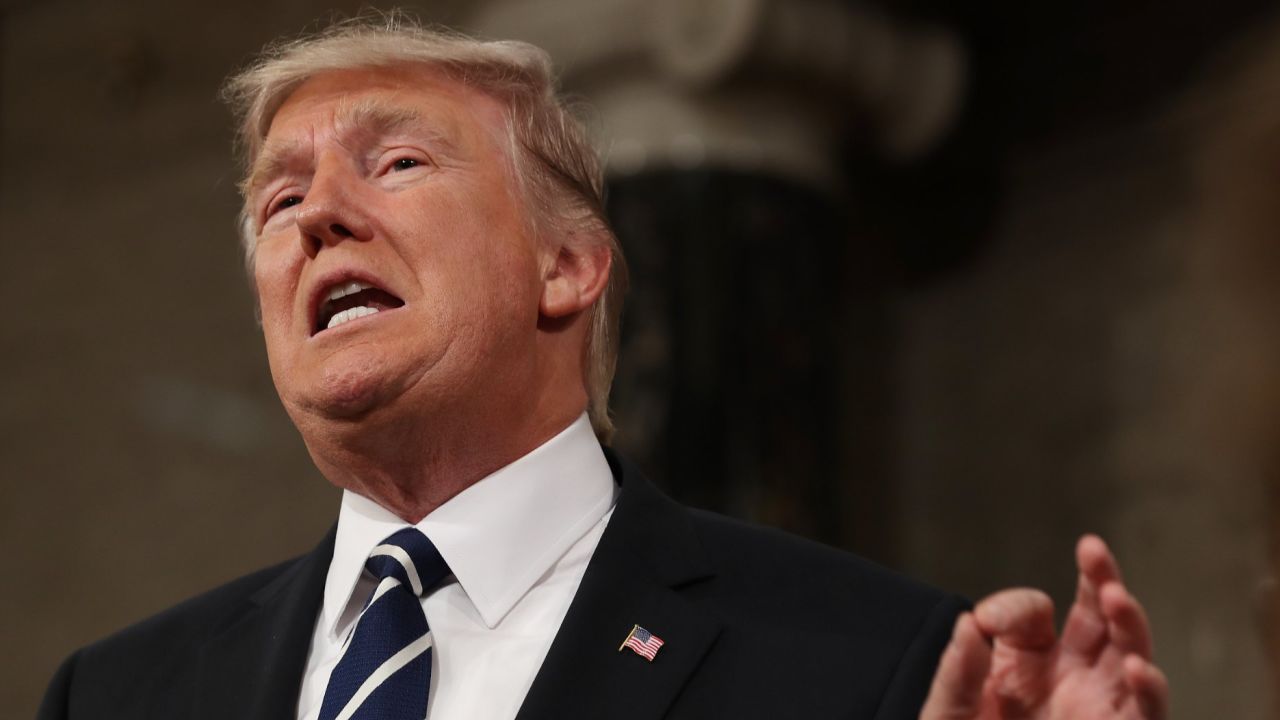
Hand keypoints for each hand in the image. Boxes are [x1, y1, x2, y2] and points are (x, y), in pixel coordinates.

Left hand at [919, 535, 1167, 719]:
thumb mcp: (945, 712)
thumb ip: (957, 670)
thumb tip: (971, 621)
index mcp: (1026, 659)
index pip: (1034, 612)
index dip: (1017, 607)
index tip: (988, 622)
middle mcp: (1070, 678)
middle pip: (1100, 620)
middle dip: (1103, 583)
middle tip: (1095, 555)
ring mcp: (1096, 708)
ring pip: (1130, 658)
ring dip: (1131, 626)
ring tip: (1118, 598)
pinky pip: (1143, 714)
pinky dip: (1148, 691)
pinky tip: (1139, 668)